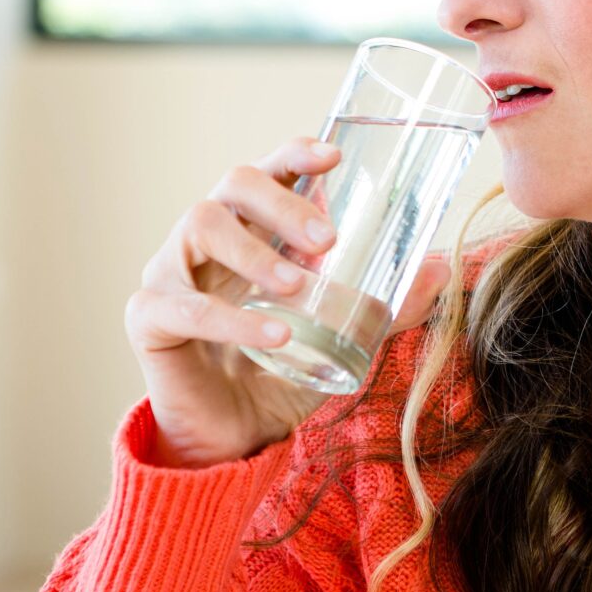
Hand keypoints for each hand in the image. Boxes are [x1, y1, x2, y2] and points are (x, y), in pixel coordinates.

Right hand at [123, 138, 451, 467]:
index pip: (268, 172)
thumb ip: (386, 306)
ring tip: (299, 284)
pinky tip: (274, 336)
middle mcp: (206, 237)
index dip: (294, 155)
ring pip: (200, 226)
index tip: (333, 157)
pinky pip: (184, 305)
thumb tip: (443, 271)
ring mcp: (171, 270)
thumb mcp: (342, 336)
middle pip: (233, 184)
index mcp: (251, 227)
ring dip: (256, 251)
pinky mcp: (148, 317)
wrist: (233, 436)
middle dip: (283, 203)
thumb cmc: (282, 370)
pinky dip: (232, 319)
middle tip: (328, 239)